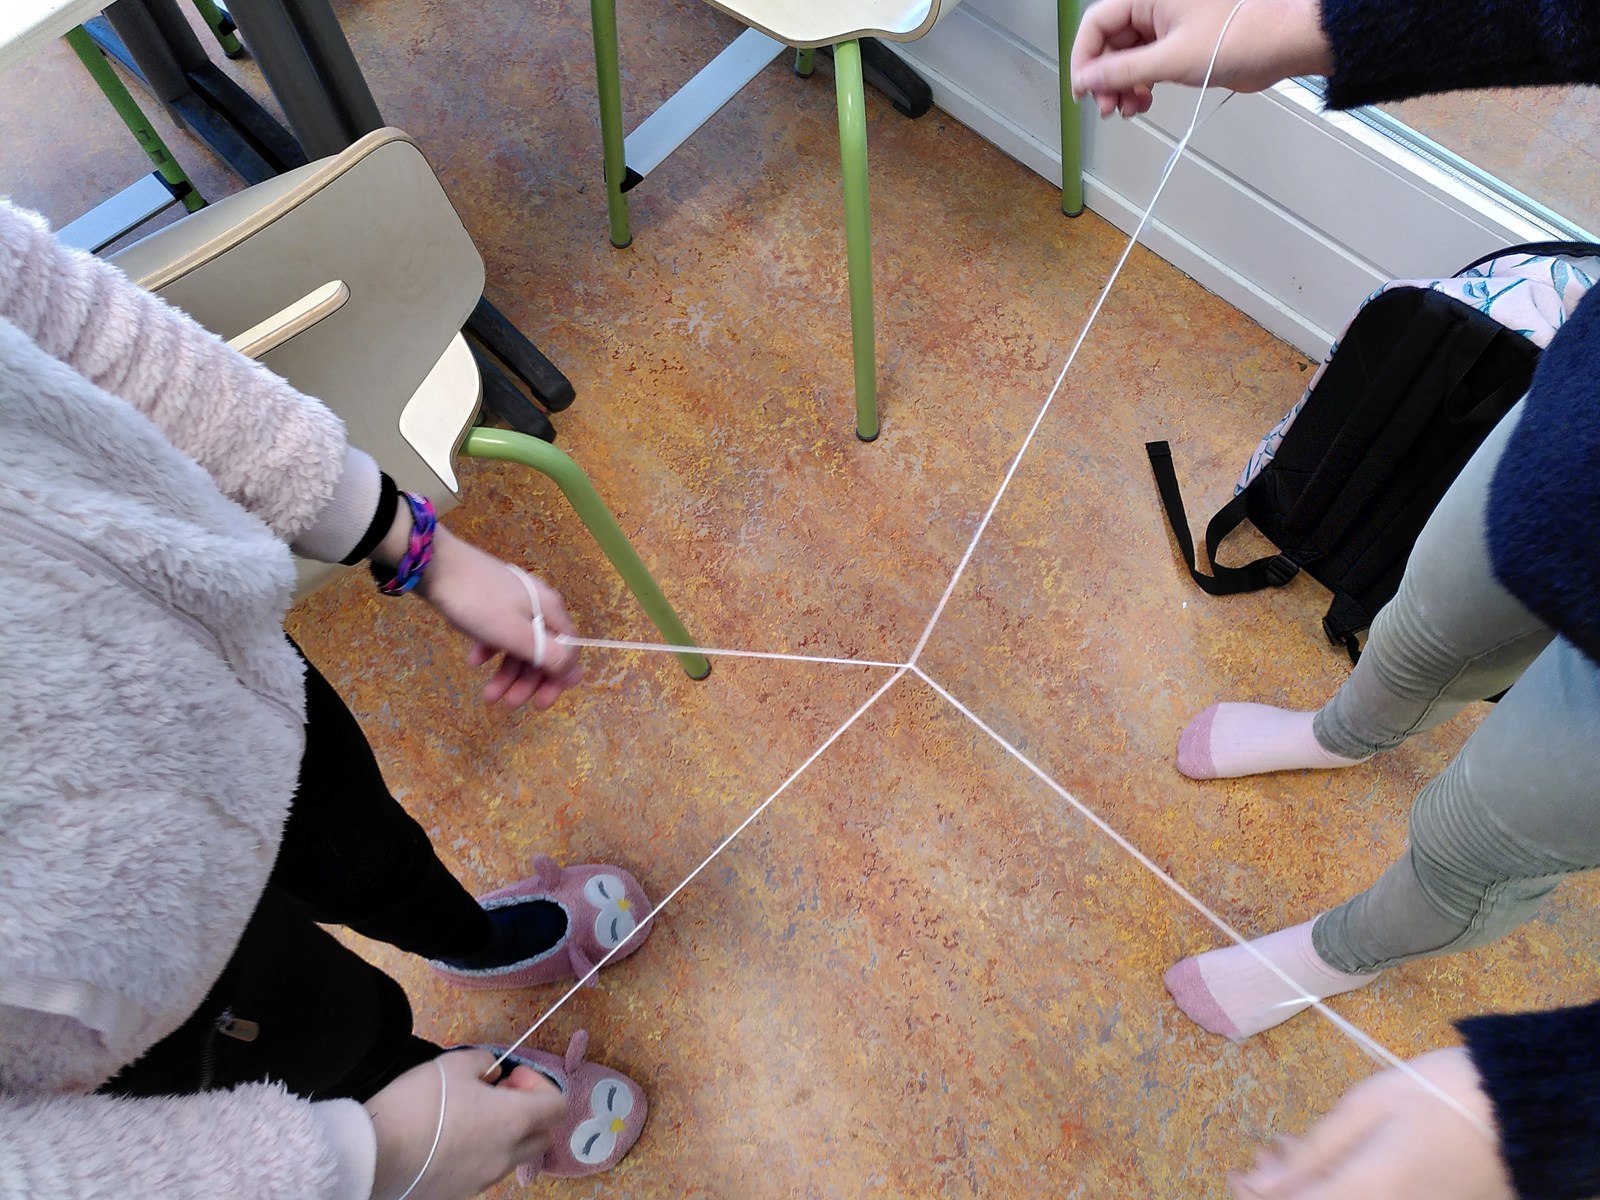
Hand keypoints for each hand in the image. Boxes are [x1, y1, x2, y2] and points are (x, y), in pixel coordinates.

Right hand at [365, 1050, 566, 1199]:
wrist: (375, 1155)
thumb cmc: (419, 1104)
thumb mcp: (453, 1065)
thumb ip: (484, 1063)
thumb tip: (493, 1075)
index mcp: (514, 1121)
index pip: (557, 1105)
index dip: (539, 1084)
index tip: (510, 1077)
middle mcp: (506, 1156)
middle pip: (541, 1135)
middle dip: (528, 1112)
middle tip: (496, 1096)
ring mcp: (484, 1181)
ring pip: (513, 1156)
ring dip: (505, 1135)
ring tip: (469, 1118)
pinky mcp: (461, 1195)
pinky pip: (485, 1172)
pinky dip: (481, 1155)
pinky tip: (450, 1142)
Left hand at [417, 528, 583, 708]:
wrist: (437, 565)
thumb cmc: (479, 602)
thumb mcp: (515, 634)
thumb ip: (548, 655)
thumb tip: (577, 675)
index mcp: (551, 611)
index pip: (567, 651)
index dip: (557, 679)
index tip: (541, 703)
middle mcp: (539, 606)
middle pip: (542, 651)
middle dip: (526, 681)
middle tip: (508, 705)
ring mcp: (515, 603)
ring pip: (519, 645)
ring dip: (506, 673)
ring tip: (486, 696)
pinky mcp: (493, 602)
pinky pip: (500, 633)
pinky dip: (490, 650)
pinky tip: (474, 660)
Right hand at [1070, 0, 1332, 117]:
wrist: (1283, 44)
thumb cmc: (1241, 35)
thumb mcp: (1171, 59)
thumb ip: (1122, 71)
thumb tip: (1086, 81)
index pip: (1096, 23)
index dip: (1084, 59)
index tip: (1083, 90)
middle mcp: (1153, 7)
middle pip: (1109, 44)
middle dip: (1105, 79)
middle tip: (1107, 107)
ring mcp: (1166, 27)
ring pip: (1126, 58)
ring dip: (1122, 87)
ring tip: (1129, 109)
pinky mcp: (1178, 46)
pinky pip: (1145, 66)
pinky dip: (1140, 86)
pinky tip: (1143, 102)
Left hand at [1231, 1047, 1512, 1199]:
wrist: (1519, 1110)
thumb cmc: (1441, 1095)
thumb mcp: (1365, 1107)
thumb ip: (1310, 1153)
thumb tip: (1257, 1185)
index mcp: (1366, 1191)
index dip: (1256, 1195)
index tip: (1238, 1172)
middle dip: (1280, 1188)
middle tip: (1268, 1153)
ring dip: (1308, 1184)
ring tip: (1295, 1146)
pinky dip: (1338, 1184)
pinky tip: (1333, 1156)